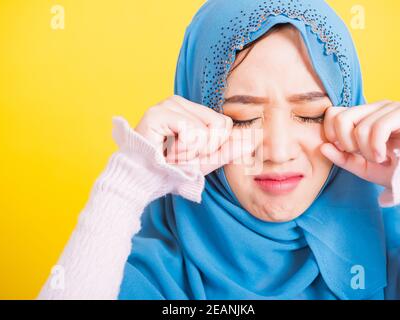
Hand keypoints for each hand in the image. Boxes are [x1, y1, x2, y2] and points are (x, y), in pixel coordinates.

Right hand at [134, 95, 256, 174]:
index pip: (224, 122)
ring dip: (191, 152)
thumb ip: (229, 149)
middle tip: (181, 154)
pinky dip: (182, 151)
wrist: (144, 181)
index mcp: (190, 110)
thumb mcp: (207, 160)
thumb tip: (255, 138)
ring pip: (206, 130)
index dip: (214, 146)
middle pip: (219, 125)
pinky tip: (165, 151)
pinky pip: (190, 132)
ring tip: (171, 153)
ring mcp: (166, 105)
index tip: (192, 153)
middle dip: (205, 149)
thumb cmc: (172, 170)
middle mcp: (179, 102)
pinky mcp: (157, 114)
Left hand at [320, 100, 399, 188]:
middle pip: (340, 117)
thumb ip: (342, 158)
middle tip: (363, 156)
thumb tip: (322, 147)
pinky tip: (386, 156)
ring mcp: (391, 107)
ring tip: (380, 158)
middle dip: (347, 143)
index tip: (346, 151)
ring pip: (360, 126)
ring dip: (367, 151)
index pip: (332, 113)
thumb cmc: (396, 170)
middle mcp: (374, 108)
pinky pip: (380, 126)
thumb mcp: (364, 168)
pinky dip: (377, 146)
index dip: (332, 134)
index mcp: (362, 117)